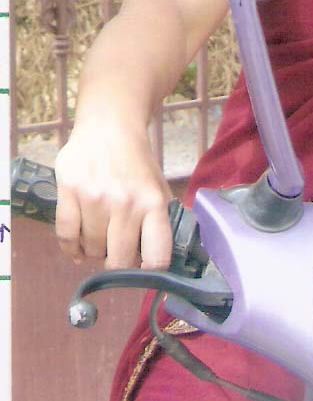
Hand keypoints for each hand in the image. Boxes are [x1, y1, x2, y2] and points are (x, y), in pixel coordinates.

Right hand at [54, 117, 172, 270]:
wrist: (109, 127)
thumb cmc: (136, 163)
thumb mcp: (158, 189)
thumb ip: (158, 222)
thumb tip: (157, 260)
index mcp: (153, 204)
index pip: (156, 257)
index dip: (150, 273)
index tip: (144, 273)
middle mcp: (125, 203)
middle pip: (119, 261)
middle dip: (117, 264)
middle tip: (115, 255)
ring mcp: (95, 198)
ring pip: (91, 250)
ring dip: (93, 251)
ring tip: (98, 239)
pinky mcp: (69, 190)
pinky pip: (66, 234)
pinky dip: (70, 248)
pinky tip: (76, 248)